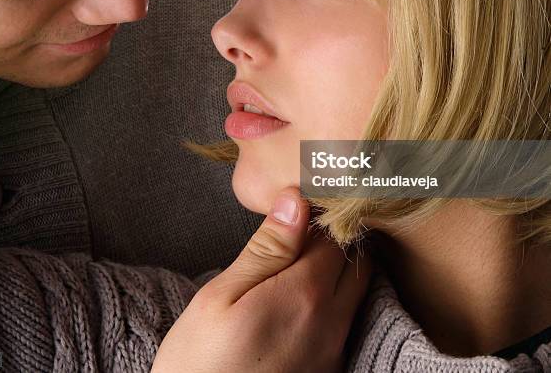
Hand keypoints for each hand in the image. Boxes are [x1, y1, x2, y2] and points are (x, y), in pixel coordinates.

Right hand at [151, 186, 372, 372]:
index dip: (321, 215)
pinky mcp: (329, 372)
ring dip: (340, 269)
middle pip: (356, 263)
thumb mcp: (221, 296)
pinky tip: (304, 297)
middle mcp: (330, 322)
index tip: (305, 204)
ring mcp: (333, 351)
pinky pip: (346, 321)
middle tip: (306, 230)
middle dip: (338, 240)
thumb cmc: (200, 362)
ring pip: (357, 293)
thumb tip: (296, 201)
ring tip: (303, 259)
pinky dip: (336, 298)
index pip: (334, 236)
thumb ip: (266, 249)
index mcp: (303, 294)